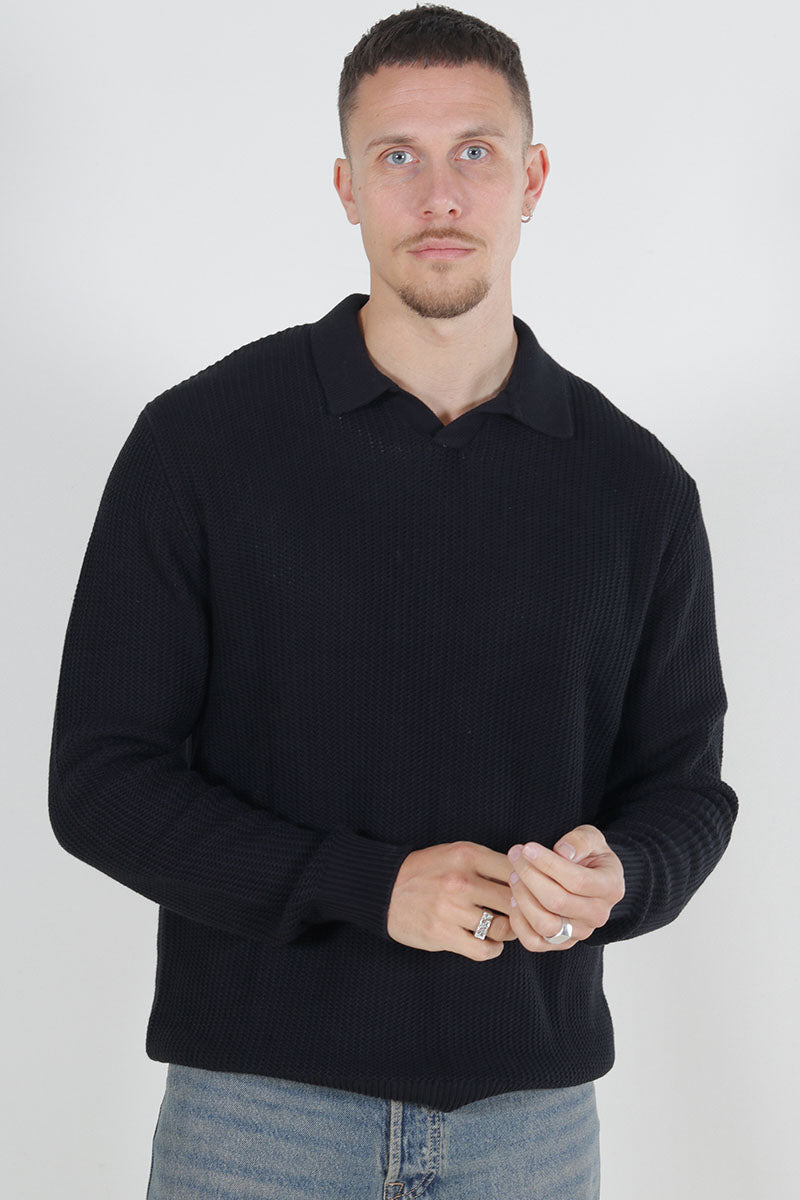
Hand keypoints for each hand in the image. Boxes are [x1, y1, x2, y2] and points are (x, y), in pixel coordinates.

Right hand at [387, 841, 519, 960]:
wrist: (384, 889)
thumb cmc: (427, 871)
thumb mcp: (455, 853)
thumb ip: (487, 863)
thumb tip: (526, 879)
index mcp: (467, 856)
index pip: (516, 871)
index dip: (528, 884)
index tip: (528, 892)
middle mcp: (460, 881)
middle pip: (514, 901)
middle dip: (523, 911)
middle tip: (522, 915)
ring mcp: (451, 909)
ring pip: (503, 928)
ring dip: (509, 932)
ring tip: (505, 929)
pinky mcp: (441, 934)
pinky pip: (483, 950)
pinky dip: (493, 949)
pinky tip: (490, 944)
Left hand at [507, 825, 624, 951]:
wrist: (591, 878)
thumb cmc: (589, 855)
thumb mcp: (592, 838)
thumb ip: (580, 841)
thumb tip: (563, 852)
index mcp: (610, 888)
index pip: (577, 881)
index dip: (548, 864)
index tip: (527, 848)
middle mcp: (598, 915)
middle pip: (558, 902)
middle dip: (530, 876)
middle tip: (515, 856)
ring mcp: (580, 932)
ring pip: (545, 925)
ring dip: (523, 898)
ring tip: (514, 875)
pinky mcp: (561, 943)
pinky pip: (533, 942)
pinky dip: (518, 922)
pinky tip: (514, 898)